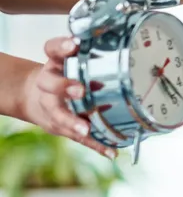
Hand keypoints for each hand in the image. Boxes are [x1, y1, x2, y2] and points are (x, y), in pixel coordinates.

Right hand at [20, 37, 114, 157]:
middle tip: (80, 90)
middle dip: (64, 86)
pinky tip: (112, 152)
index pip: (53, 50)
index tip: (74, 45)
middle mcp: (50, 82)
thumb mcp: (72, 59)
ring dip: (72, 121)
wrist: (35, 98)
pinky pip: (76, 136)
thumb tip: (135, 45)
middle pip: (50, 82)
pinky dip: (96, 145)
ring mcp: (52, 105)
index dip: (62, 46)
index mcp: (56, 62)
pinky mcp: (59, 125)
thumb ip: (95, 54)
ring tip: (85, 129)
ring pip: (56, 112)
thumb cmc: (64, 75)